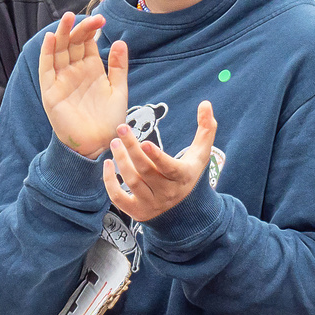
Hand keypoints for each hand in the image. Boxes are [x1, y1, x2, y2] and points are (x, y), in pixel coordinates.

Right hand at [39, 11, 127, 159]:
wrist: (98, 144)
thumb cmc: (109, 120)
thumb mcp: (118, 90)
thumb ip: (118, 67)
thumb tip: (120, 41)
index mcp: (90, 69)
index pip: (86, 42)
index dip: (91, 29)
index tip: (101, 19)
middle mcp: (74, 71)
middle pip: (72, 43)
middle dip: (78, 28)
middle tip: (89, 17)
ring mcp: (61, 80)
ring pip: (58, 51)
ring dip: (61, 34)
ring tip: (67, 18)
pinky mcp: (51, 92)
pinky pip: (47, 69)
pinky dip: (47, 53)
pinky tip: (52, 38)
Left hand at [104, 101, 216, 222]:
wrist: (182, 209)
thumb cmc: (188, 172)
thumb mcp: (201, 153)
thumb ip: (206, 128)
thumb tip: (205, 103)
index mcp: (183, 177)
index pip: (169, 168)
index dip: (157, 157)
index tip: (145, 143)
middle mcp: (167, 193)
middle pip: (146, 170)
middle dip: (131, 149)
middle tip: (121, 128)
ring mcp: (151, 203)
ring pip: (132, 181)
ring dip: (121, 160)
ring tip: (115, 143)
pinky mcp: (136, 211)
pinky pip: (119, 198)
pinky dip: (109, 182)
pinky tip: (107, 164)